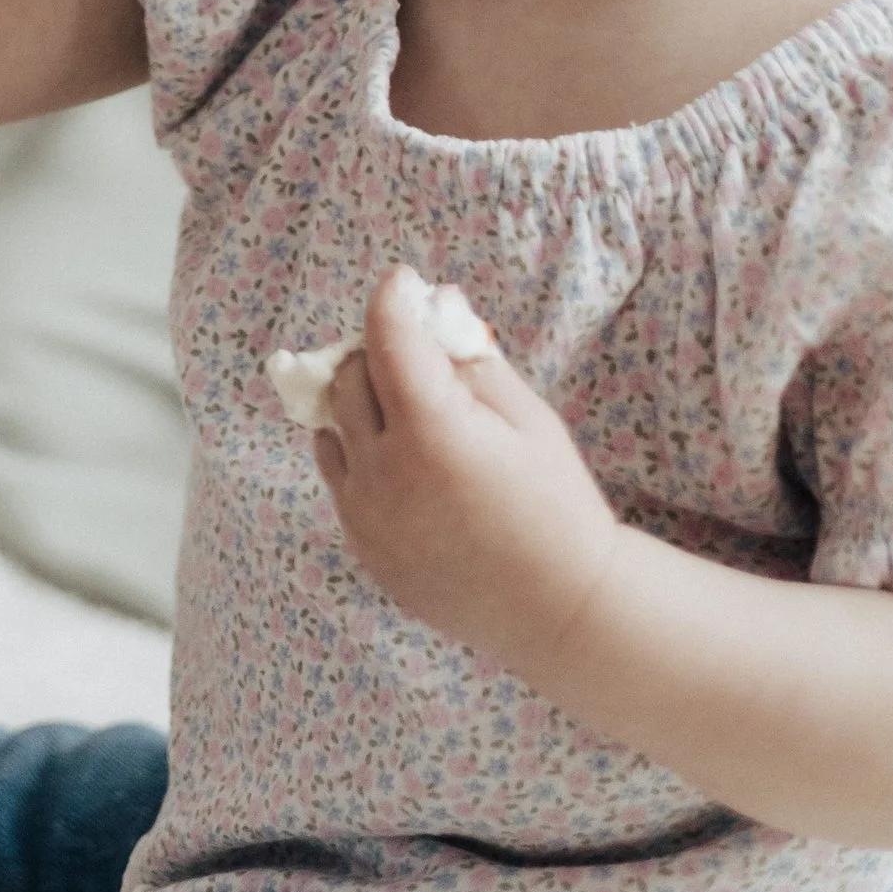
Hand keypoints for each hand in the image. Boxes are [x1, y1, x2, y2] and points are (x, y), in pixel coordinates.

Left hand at [315, 267, 624, 679]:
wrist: (560, 610)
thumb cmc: (557, 507)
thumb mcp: (529, 420)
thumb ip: (473, 361)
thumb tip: (438, 309)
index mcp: (430, 432)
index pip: (387, 338)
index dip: (392, 299)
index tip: (403, 281)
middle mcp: (384, 471)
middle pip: (349, 376)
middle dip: (377, 350)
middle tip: (414, 348)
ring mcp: (366, 514)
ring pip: (332, 424)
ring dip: (360, 400)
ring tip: (406, 403)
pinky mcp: (362, 546)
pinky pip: (339, 475)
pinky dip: (356, 449)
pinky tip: (399, 454)